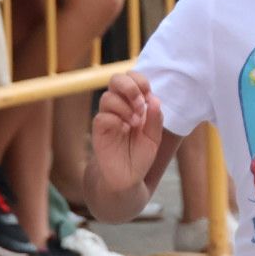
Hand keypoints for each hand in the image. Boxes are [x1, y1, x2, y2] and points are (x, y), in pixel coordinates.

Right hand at [92, 72, 165, 193]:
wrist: (126, 178)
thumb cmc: (139, 155)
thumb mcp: (154, 137)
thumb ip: (155, 119)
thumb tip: (154, 100)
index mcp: (133, 103)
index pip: (132, 78)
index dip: (140, 80)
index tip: (149, 95)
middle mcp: (119, 106)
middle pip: (116, 79)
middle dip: (130, 87)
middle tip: (140, 103)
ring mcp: (108, 117)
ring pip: (108, 97)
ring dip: (125, 106)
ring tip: (135, 122)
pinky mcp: (99, 130)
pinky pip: (102, 116)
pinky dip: (116, 119)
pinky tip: (124, 130)